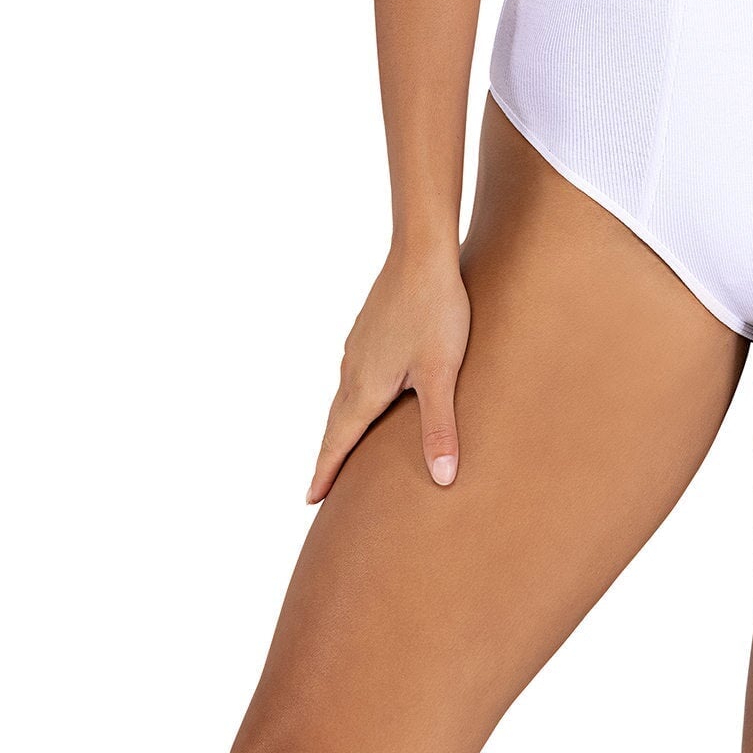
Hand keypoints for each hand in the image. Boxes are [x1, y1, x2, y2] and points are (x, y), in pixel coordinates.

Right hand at [306, 240, 471, 501]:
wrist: (422, 252)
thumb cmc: (435, 311)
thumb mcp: (441, 373)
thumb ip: (439, 427)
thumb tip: (442, 479)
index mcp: (366, 387)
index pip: (338, 440)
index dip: (325, 471)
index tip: (309, 500)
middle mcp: (354, 369)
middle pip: (336, 422)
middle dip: (329, 454)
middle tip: (319, 486)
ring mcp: (359, 346)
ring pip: (344, 396)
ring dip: (340, 425)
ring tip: (342, 445)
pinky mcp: (369, 329)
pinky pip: (354, 374)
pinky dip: (353, 397)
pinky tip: (365, 391)